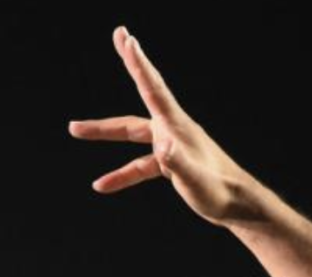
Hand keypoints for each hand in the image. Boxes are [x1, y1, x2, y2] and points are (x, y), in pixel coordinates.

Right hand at [69, 26, 258, 224]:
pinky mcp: (172, 164)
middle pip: (145, 93)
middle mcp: (173, 130)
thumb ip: (178, 164)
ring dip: (105, 132)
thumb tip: (163, 150)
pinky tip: (102, 185)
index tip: (127, 37)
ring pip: (132, 134)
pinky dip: (122, 174)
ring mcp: (171, 145)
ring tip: (75, 129)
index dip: (138, 64)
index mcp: (177, 127)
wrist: (236, 207)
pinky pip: (139, 165)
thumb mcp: (195, 180)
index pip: (153, 89)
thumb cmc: (219, 191)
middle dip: (130, 65)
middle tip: (117, 35)